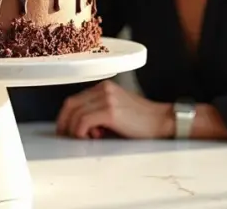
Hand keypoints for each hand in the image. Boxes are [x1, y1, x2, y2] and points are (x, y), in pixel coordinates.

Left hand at [55, 80, 172, 138]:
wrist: (162, 121)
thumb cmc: (142, 120)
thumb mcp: (116, 110)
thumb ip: (97, 113)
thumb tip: (78, 126)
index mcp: (104, 87)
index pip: (75, 99)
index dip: (66, 115)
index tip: (64, 128)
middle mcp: (104, 89)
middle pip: (71, 104)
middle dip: (64, 122)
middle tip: (65, 136)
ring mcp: (107, 98)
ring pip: (75, 113)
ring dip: (74, 130)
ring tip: (85, 138)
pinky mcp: (110, 111)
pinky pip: (84, 121)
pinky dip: (81, 132)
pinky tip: (91, 137)